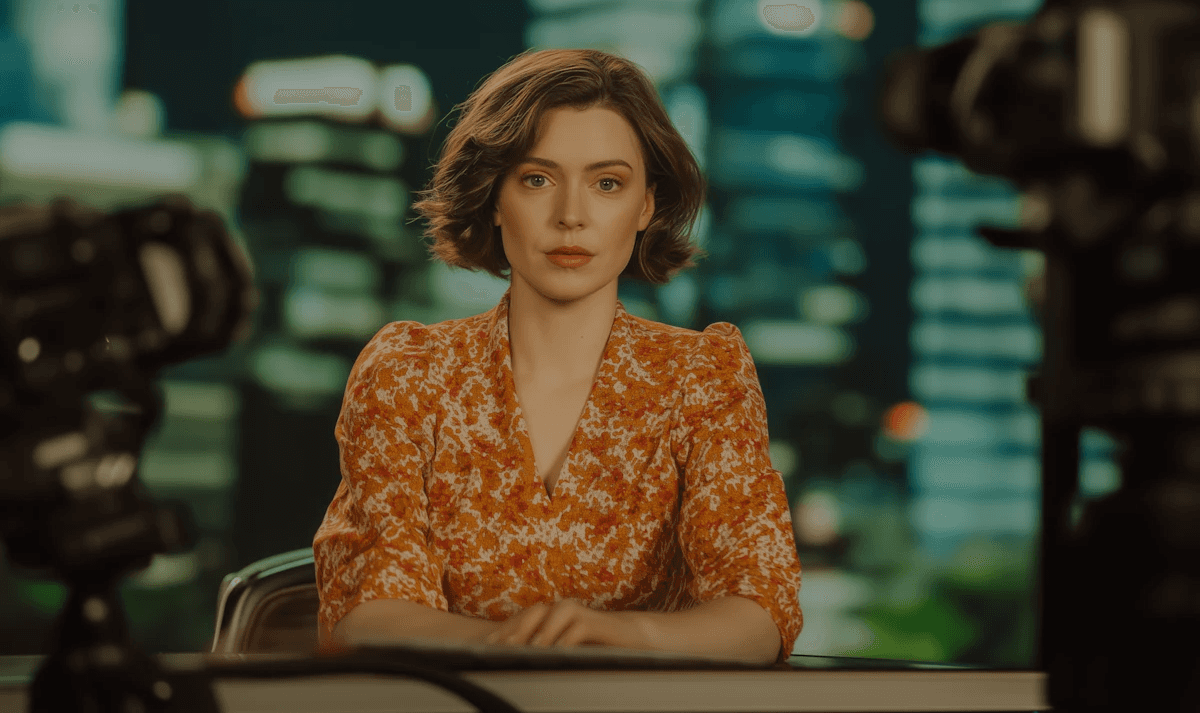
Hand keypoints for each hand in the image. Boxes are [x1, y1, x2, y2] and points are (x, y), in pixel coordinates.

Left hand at [483, 599, 646, 649]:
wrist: (630, 638)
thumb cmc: (594, 646)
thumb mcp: (564, 650)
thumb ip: (544, 653)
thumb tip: (516, 663)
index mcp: (552, 615)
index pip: (524, 619)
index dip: (506, 631)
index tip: (489, 647)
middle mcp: (564, 609)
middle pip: (535, 613)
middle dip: (517, 630)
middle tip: (500, 649)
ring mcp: (581, 613)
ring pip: (556, 615)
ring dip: (541, 632)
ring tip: (528, 650)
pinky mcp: (598, 623)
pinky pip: (580, 627)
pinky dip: (567, 638)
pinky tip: (558, 652)